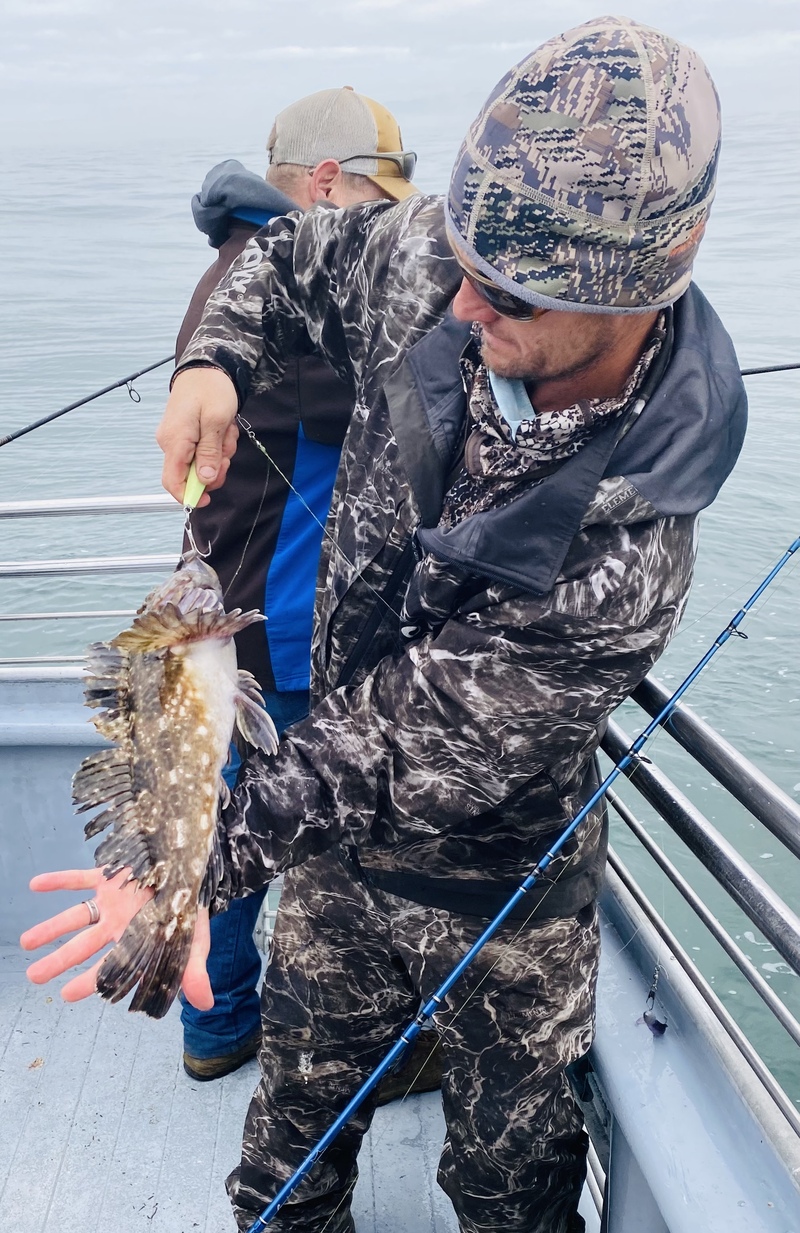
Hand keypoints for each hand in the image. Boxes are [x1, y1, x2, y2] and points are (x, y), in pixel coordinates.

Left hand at [19, 867, 212, 1010]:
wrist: (191, 870)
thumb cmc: (192, 909)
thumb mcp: (195, 941)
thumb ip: (193, 971)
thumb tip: (205, 1004)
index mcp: (135, 943)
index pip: (109, 967)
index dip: (89, 981)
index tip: (66, 994)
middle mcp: (118, 925)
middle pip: (83, 947)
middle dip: (58, 962)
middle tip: (34, 977)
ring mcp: (111, 900)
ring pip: (76, 917)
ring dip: (50, 928)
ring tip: (25, 943)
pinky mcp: (109, 875)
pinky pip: (80, 879)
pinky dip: (59, 880)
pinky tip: (35, 884)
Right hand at [156, 366, 239, 504]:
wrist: (207, 366)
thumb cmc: (212, 389)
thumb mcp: (216, 422)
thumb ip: (209, 453)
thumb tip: (204, 480)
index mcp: (174, 440)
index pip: (172, 481)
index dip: (189, 495)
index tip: (207, 500)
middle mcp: (170, 442)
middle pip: (191, 474)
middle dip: (214, 467)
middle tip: (227, 449)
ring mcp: (176, 438)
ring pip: (200, 462)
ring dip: (219, 453)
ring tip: (226, 431)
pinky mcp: (184, 434)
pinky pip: (202, 450)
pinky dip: (216, 444)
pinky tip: (222, 428)